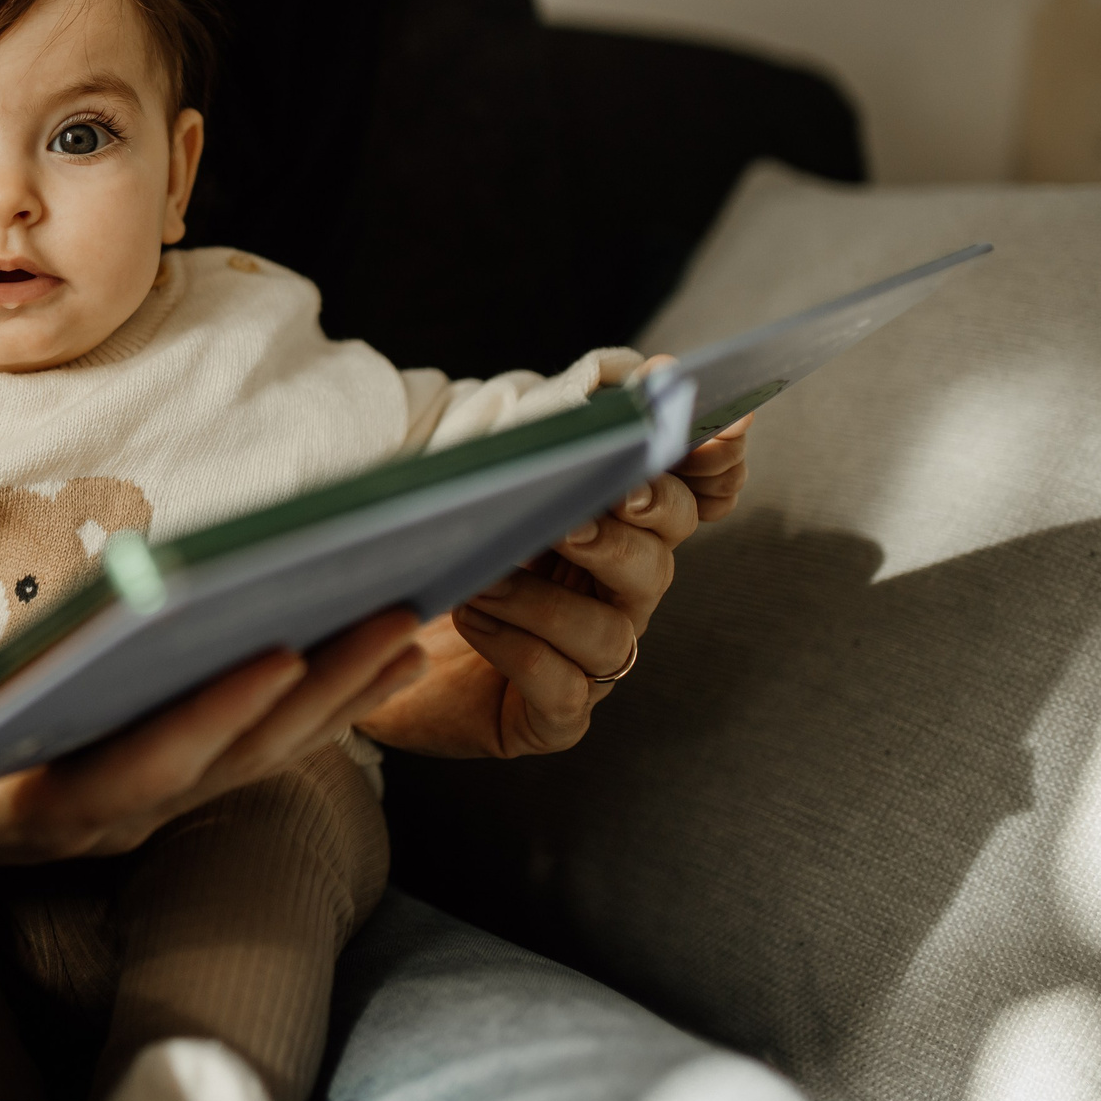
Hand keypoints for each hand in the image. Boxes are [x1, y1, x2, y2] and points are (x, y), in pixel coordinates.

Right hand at [0, 609, 426, 879]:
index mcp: (37, 811)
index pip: (136, 776)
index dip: (208, 722)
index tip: (274, 655)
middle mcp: (110, 818)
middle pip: (230, 760)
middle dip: (314, 692)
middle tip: (390, 611)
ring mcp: (151, 799)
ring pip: (262, 753)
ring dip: (340, 689)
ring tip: (409, 607)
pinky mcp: (176, 776)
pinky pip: (267, 744)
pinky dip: (329, 695)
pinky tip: (385, 638)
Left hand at [356, 413, 753, 758]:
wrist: (378, 648)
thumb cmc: (436, 560)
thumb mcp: (478, 490)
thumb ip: (542, 443)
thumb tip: (607, 383)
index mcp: (614, 531)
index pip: (690, 497)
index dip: (715, 465)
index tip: (721, 425)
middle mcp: (617, 598)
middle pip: (659, 559)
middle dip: (625, 534)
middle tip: (572, 516)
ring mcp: (592, 662)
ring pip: (612, 633)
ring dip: (546, 600)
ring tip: (484, 578)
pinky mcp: (554, 717)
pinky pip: (564, 689)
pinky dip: (519, 650)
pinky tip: (475, 618)